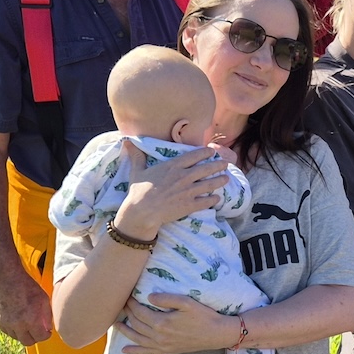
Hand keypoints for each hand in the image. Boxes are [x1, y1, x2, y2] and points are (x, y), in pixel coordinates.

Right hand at [0, 272, 53, 345]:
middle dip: (35, 337)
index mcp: (31, 320)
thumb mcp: (43, 299)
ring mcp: (7, 323)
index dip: (46, 334)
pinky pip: (8, 332)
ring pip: (17, 338)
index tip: (47, 330)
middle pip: (28, 342)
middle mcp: (18, 325)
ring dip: (24, 334)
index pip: (41, 337)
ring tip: (28, 324)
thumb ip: (47, 316)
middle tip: (38, 330)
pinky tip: (19, 321)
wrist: (7, 278)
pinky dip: (14, 330)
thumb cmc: (27, 286)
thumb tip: (48, 328)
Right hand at [112, 141, 229, 238]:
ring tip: (227, 178)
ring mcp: (188, 191)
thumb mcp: (137, 170)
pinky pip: (205, 201)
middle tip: (225, 164)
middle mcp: (184, 177)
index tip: (212, 151)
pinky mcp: (189, 205)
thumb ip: (137, 156)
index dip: (205, 153)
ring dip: (220, 181)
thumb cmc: (138, 190)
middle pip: (206, 169)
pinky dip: (213, 199)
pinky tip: (217, 198)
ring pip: (209, 184)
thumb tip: (127, 141)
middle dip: (217, 165)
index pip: (193, 156)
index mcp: (173, 166)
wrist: (142, 211)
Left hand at [117, 293, 242, 353]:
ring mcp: (162, 345)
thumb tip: (148, 297)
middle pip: (137, 324)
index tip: (127, 295)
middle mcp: (159, 336)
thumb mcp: (187, 302)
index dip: (132, 303)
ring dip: (125, 331)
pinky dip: (134, 352)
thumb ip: (167, 299)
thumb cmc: (204, 316)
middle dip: (127, 313)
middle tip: (122, 304)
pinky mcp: (167, 350)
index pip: (140, 312)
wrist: (216, 334)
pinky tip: (124, 351)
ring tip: (116, 324)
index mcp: (162, 323)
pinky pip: (146, 353)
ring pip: (137, 339)